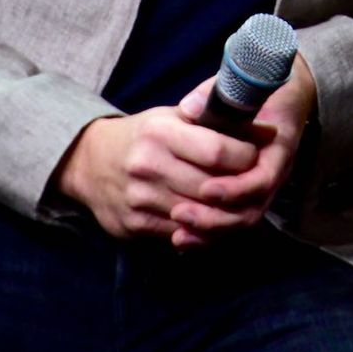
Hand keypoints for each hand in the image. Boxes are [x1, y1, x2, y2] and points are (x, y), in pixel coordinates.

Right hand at [51, 106, 259, 239]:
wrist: (90, 162)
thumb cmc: (143, 136)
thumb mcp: (171, 116)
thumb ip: (213, 119)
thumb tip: (262, 125)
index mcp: (160, 132)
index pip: (218, 151)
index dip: (244, 156)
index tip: (253, 154)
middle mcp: (148, 165)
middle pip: (211, 187)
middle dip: (238, 186)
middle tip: (251, 181)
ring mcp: (140, 199)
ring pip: (199, 216)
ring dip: (223, 212)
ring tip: (234, 200)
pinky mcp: (135, 226)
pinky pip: (181, 234)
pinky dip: (201, 229)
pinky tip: (209, 216)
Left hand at [169, 52, 316, 248]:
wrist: (281, 95)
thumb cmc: (257, 87)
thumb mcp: (240, 82)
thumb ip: (214, 94)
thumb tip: (188, 108)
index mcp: (277, 143)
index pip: (261, 178)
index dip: (234, 188)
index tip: (204, 188)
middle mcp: (274, 170)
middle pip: (250, 209)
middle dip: (214, 216)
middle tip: (178, 212)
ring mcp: (263, 186)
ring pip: (241, 220)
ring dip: (209, 228)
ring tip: (177, 226)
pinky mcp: (249, 196)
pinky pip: (232, 222)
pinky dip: (208, 234)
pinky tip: (181, 236)